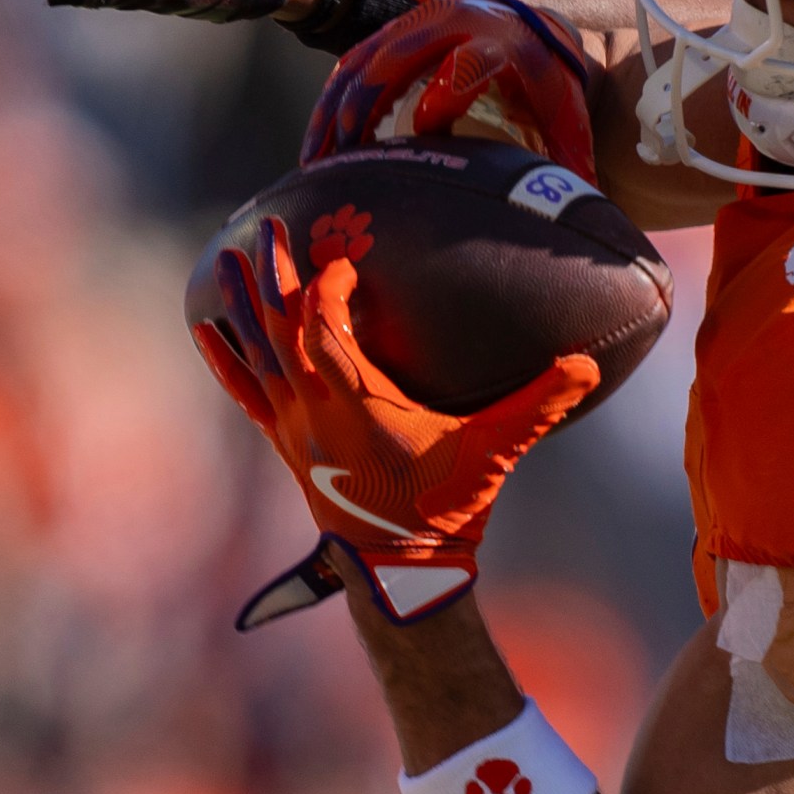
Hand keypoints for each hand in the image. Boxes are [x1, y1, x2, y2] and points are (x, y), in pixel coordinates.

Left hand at [192, 217, 597, 625]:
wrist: (400, 567)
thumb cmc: (446, 505)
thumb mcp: (496, 449)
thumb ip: (540, 403)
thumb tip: (587, 365)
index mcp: (359, 400)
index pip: (326, 324)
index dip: (329, 286)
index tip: (345, 259)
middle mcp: (316, 408)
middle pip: (281, 325)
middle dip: (274, 272)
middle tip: (269, 226)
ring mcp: (295, 427)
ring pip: (257, 352)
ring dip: (243, 302)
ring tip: (229, 255)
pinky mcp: (286, 445)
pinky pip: (245, 392)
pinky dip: (224, 358)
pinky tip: (206, 331)